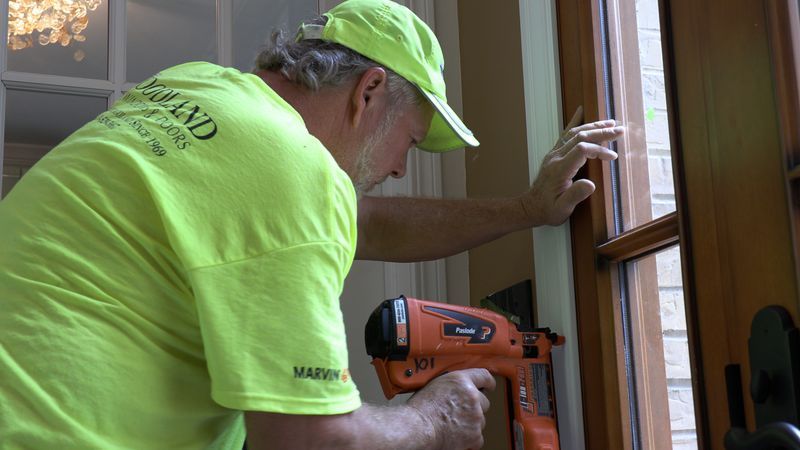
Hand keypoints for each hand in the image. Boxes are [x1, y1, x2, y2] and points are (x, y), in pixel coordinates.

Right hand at [406, 368, 495, 449]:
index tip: (489, 386)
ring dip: (471, 423)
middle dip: (475, 407)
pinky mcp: (475, 434)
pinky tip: (457, 436)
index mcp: (461, 381)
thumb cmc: (421, 408)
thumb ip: (453, 385)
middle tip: (461, 412)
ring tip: (454, 424)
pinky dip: (470, 439)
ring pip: (481, 420)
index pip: (484, 377)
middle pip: (484, 402)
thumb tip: (458, 389)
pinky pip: (478, 437)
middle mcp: (472, 396)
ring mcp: (475, 416)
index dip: (488, 383)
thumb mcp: (436, 385)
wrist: (419, 427)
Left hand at [521, 106, 622, 225]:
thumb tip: (590, 184)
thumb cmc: (548, 209)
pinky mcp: (555, 154)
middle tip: (620, 130)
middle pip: (580, 137)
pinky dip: (575, 122)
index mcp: (559, 169)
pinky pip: (565, 134)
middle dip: (601, 132)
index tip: (612, 157)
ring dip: (593, 127)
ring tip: (611, 123)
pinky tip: (581, 112)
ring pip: (574, 133)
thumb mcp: (562, 209)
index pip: (581, 150)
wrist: (531, 207)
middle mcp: (556, 157)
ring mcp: (554, 154)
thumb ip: (575, 195)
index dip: (598, 150)